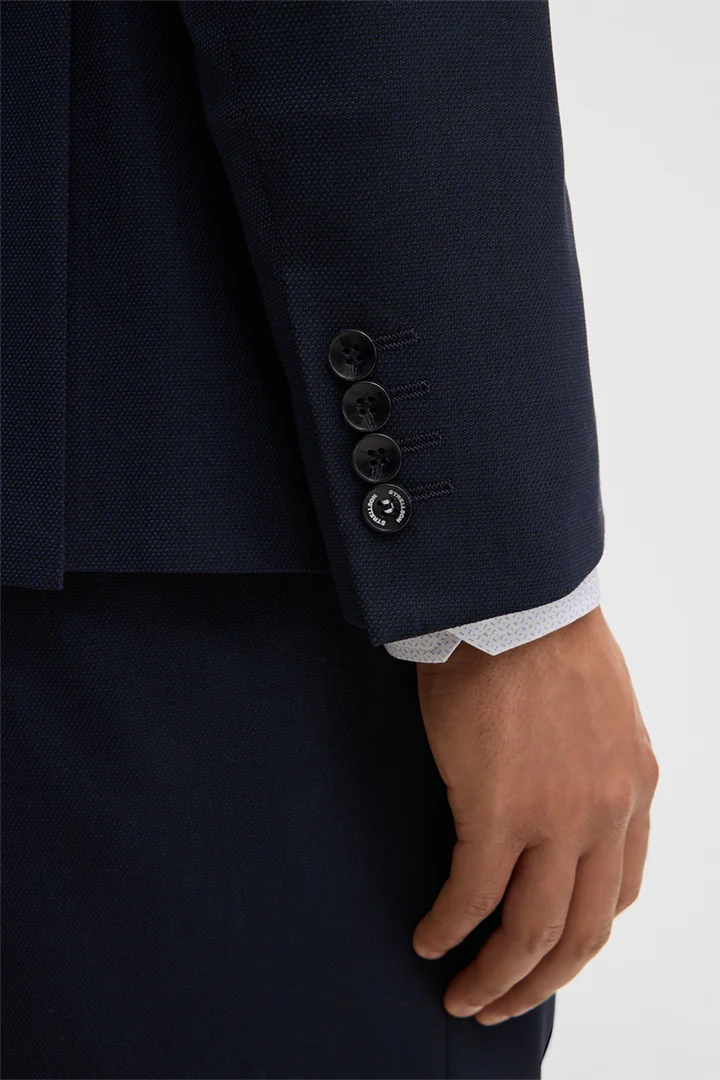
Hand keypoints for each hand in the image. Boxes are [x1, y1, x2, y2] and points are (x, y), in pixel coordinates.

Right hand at [412, 606, 657, 1024]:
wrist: (511, 597)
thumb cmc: (541, 634)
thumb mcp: (599, 706)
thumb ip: (594, 762)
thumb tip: (558, 792)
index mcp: (635, 787)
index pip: (621, 890)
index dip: (582, 932)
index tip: (548, 948)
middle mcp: (607, 814)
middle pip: (582, 932)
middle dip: (540, 981)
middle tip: (500, 1004)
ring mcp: (556, 818)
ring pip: (532, 933)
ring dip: (496, 978)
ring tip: (462, 997)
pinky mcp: (497, 812)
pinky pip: (471, 898)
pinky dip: (447, 930)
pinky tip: (426, 940)